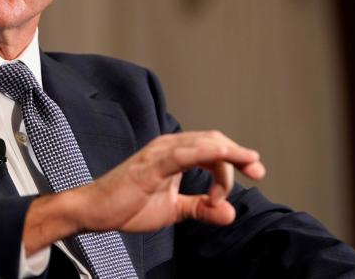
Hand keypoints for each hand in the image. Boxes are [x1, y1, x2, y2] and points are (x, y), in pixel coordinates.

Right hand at [23, 130, 265, 253]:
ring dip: (231, 155)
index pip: (212, 149)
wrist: (95, 211)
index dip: (237, 160)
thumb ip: (200, 209)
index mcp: (174, 154)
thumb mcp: (173, 210)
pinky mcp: (152, 164)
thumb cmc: (127, 206)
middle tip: (259, 172)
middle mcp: (168, 147)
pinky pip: (184, 153)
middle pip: (213, 141)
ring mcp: (159, 153)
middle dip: (240, 154)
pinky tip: (224, 154)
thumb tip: (230, 213)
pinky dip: (207, 152)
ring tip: (251, 168)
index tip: (255, 177)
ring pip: (204, 144)